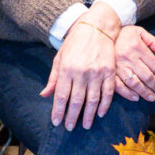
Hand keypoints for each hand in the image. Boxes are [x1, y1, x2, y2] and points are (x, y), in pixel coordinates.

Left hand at [41, 4, 119, 130]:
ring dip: (89, 115)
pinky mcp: (109, 71)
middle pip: (76, 101)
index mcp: (67, 69)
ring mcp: (97, 72)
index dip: (58, 111)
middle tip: (70, 128)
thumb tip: (45, 95)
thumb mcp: (60, 57)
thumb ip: (54, 78)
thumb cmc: (75, 42)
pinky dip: (105, 105)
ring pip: (93, 100)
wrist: (96, 26)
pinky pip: (108, 92)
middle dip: (72, 117)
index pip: (61, 96)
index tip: (56, 122)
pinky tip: (101, 113)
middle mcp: (82, 72)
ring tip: (86, 125)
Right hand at [113, 25, 154, 101]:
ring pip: (134, 82)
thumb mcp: (141, 32)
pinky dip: (127, 93)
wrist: (103, 32)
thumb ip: (154, 43)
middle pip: (146, 75)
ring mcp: (118, 65)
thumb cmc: (125, 34)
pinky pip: (119, 85)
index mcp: (137, 47)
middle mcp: (128, 57)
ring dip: (144, 92)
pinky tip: (135, 97)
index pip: (154, 65)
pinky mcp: (110, 72)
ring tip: (151, 97)